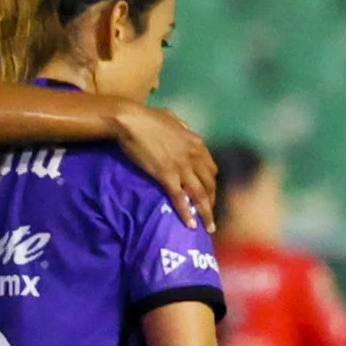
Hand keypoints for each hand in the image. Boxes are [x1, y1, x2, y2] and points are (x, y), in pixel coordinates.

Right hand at [110, 101, 215, 230]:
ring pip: (200, 194)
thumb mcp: (172, 119)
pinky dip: (186, 212)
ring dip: (206, 212)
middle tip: (211, 216)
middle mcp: (194, 157)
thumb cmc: (148, 118)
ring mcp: (181, 167)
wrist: (132, 121)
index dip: (212, 184)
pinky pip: (180, 197)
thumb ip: (181, 127)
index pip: (211, 168)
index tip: (210, 194)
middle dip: (212, 202)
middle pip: (209, 184)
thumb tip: (183, 128)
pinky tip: (190, 224)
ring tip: (208, 227)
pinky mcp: (167, 175)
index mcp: (197, 144)